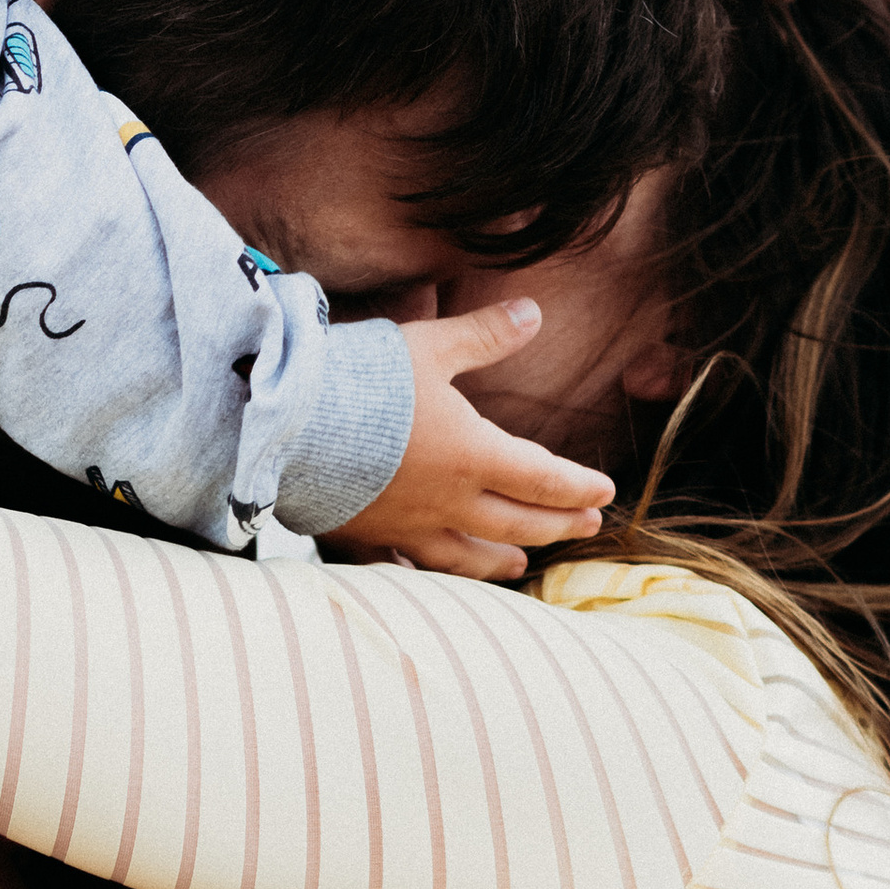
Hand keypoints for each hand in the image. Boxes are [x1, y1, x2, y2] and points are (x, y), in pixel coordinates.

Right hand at [338, 297, 613, 579]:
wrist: (284, 423)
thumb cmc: (361, 379)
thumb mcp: (430, 346)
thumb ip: (485, 335)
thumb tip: (534, 312)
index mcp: (474, 456)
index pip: (544, 480)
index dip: (578, 488)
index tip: (605, 494)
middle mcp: (447, 501)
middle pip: (517, 523)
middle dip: (557, 526)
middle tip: (586, 528)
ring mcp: (405, 526)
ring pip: (466, 556)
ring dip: (500, 561)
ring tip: (521, 565)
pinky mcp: (363, 536)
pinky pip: (404, 566)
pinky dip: (427, 575)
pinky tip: (432, 576)